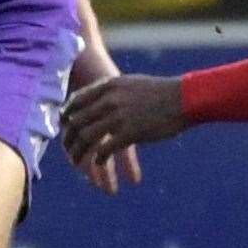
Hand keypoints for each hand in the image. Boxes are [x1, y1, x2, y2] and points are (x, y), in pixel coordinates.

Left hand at [61, 74, 189, 166]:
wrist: (183, 98)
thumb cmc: (160, 92)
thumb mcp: (131, 83)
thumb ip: (113, 90)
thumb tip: (100, 98)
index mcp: (108, 86)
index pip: (76, 101)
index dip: (66, 115)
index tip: (64, 126)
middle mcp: (109, 100)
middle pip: (77, 121)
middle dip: (68, 138)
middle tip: (67, 149)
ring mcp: (118, 116)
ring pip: (87, 138)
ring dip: (78, 153)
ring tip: (77, 162)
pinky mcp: (129, 133)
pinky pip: (105, 150)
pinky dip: (98, 159)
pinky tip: (98, 164)